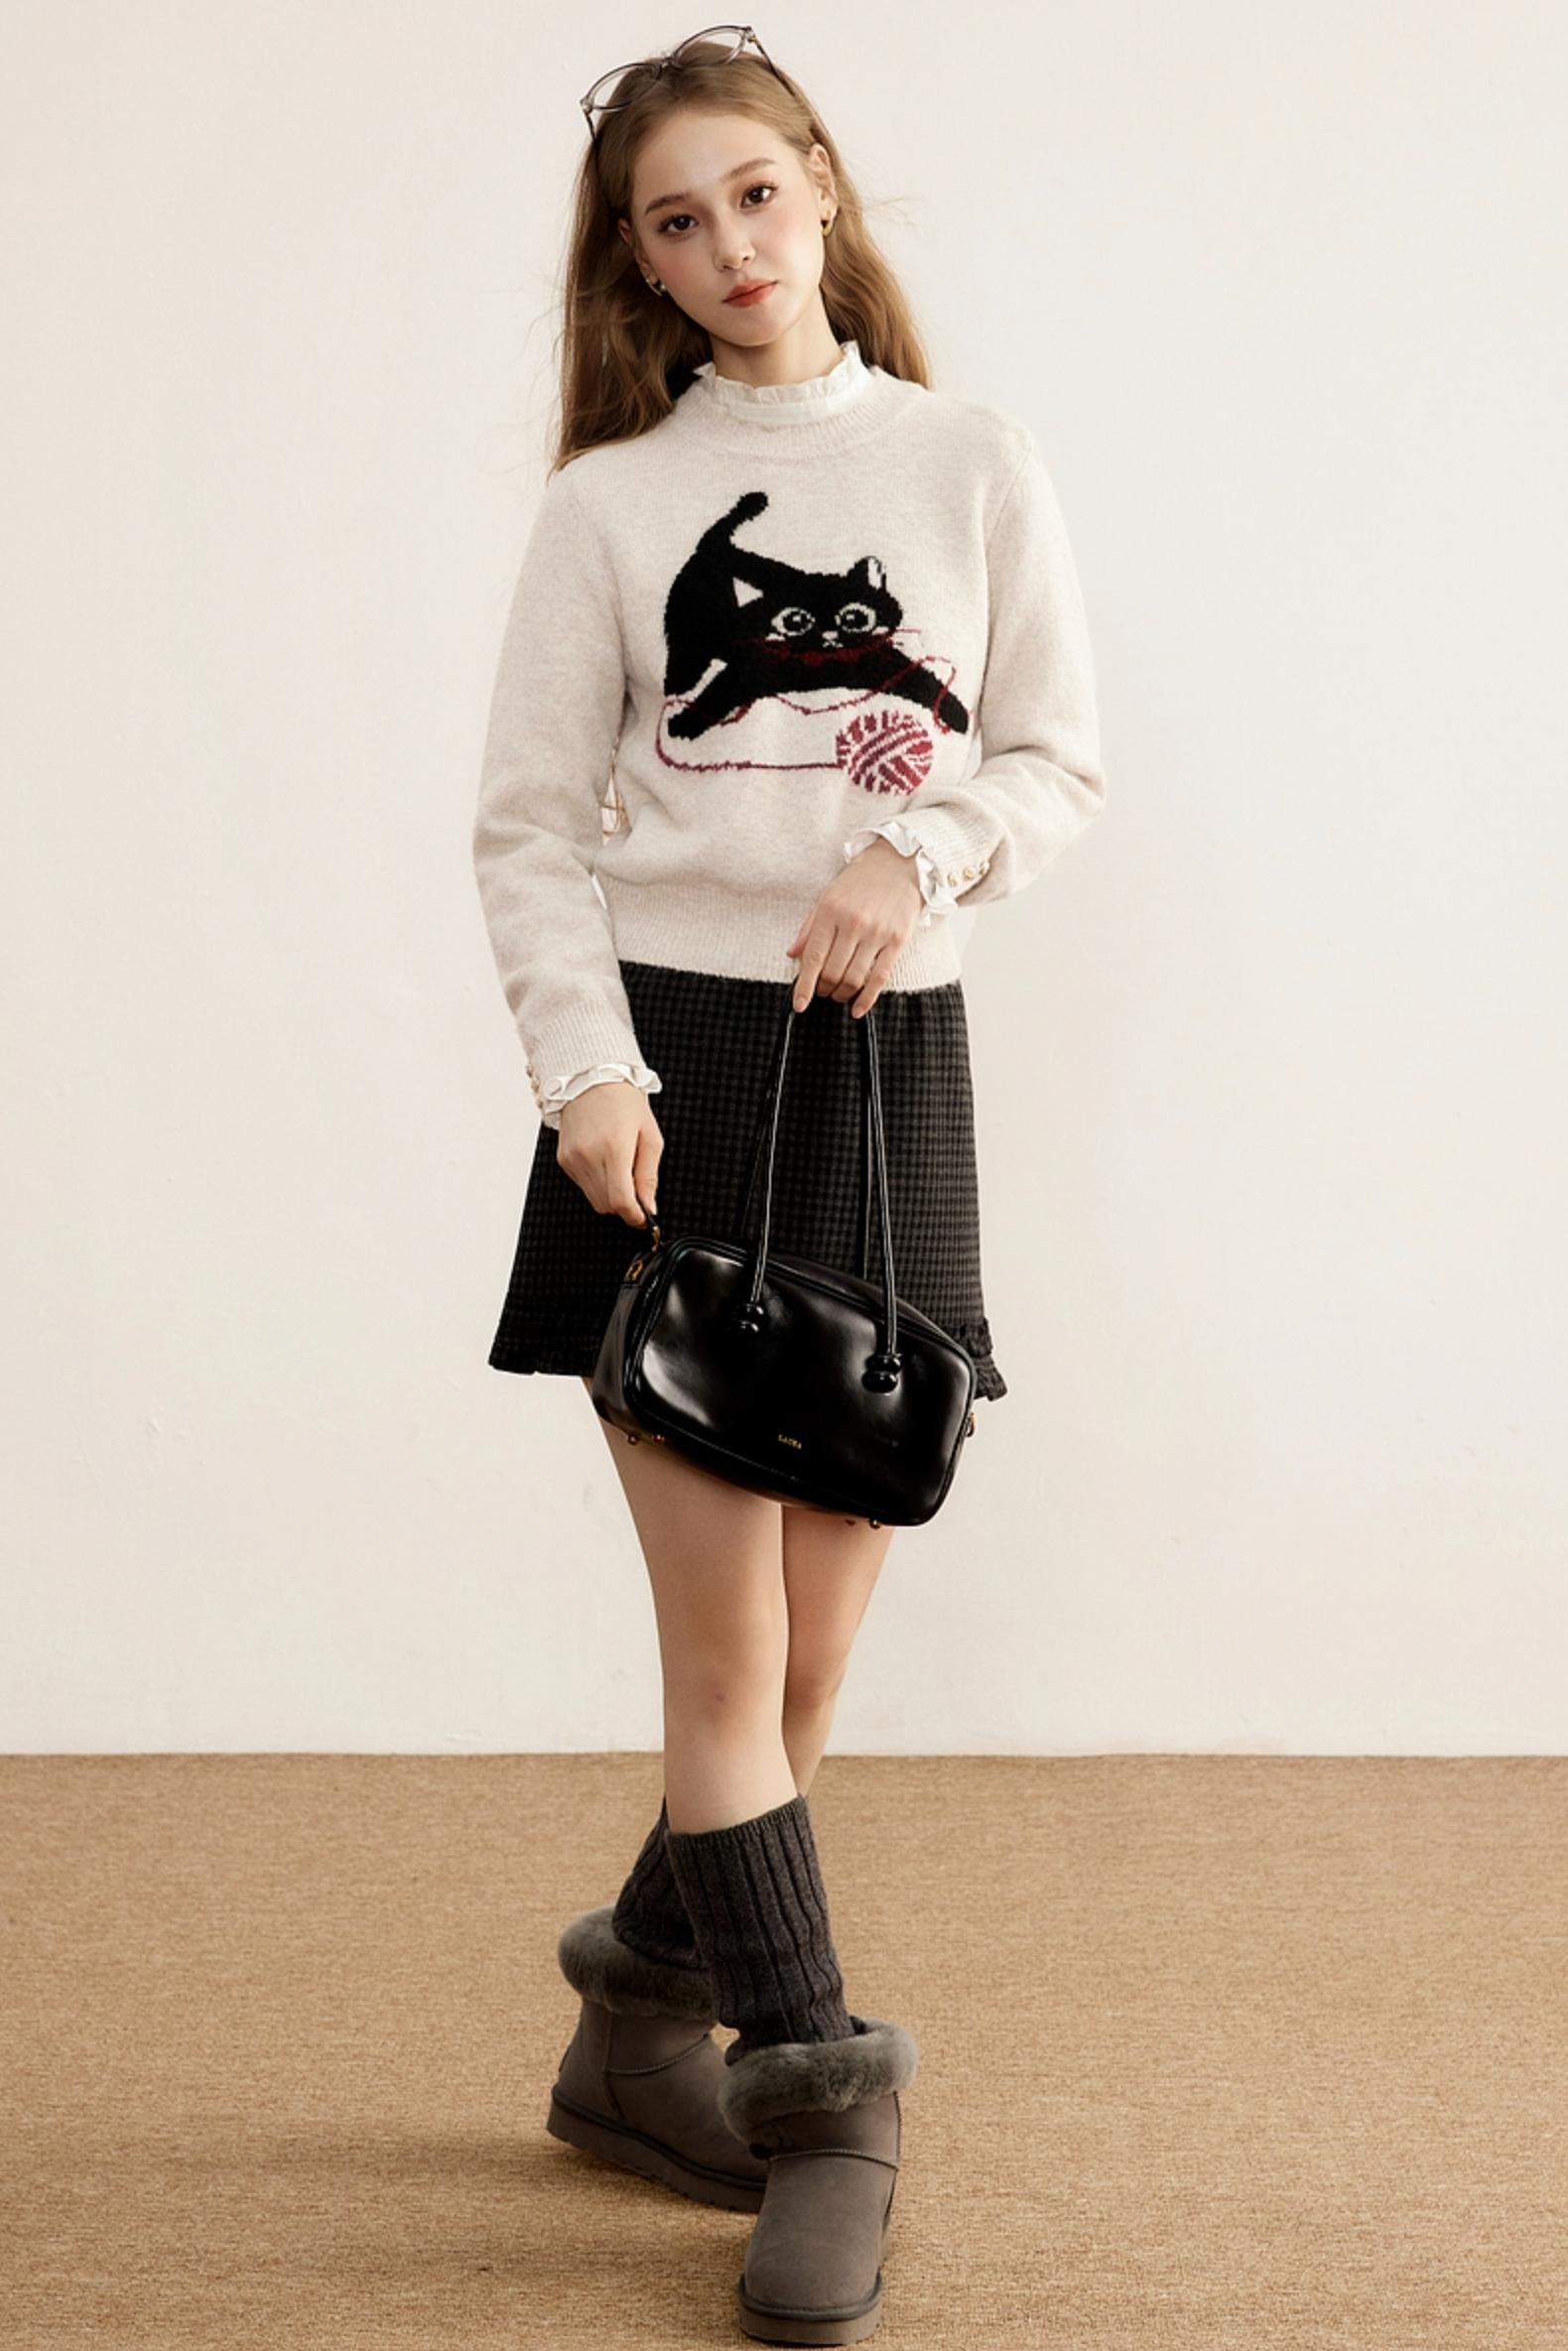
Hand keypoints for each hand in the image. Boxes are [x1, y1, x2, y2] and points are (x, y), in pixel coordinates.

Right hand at [556, 1082, 662, 1226]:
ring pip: (594, 1199)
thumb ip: (649, 1175)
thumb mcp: (650, 1136)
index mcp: (614, 1148)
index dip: (634, 1216)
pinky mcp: (564, 1159)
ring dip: (610, 1195)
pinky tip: (604, 1161)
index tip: (643, 1217)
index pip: (620, 1200)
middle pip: (607, 1205)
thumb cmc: (624, 1103)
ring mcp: (573, 1159)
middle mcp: (589, 1156)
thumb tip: (649, 1206)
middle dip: (624, 1205)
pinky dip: (597, 1183)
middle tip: (636, 1190)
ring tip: (620, 1169)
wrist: (592, 1079)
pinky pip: (583, 1185)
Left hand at [784, 837, 923, 1017]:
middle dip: (823, 990)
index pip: (812, 958)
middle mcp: (852, 923)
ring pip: (854, 979)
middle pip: (832, 972)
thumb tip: (793, 955)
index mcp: (830, 911)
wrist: (900, 863)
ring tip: (838, 995)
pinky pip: (880, 978)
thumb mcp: (828, 897)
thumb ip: (810, 928)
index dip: (804, 986)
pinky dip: (867, 999)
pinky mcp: (897, 940)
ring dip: (841, 995)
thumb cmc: (860, 880)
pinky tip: (857, 1009)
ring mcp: (877, 933)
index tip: (799, 1004)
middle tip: (821, 992)